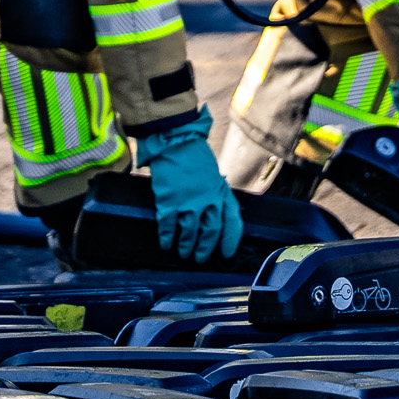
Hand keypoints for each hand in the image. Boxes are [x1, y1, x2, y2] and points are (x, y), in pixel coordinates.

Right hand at [137, 109, 242, 263]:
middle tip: (201, 258)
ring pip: (190, 233)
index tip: (226, 253)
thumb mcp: (213, 175)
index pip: (231, 222)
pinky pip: (169, 227)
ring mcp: (188, 202)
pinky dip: (167, 238)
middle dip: (206, 248)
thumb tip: (216, 214)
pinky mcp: (169, 202)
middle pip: (210, 232)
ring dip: (187, 246)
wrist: (175, 141)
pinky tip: (166, 244)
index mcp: (220, 192)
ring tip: (184, 253)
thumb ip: (216, 194)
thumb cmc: (194, 156)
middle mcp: (208, 200)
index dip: (230, 240)